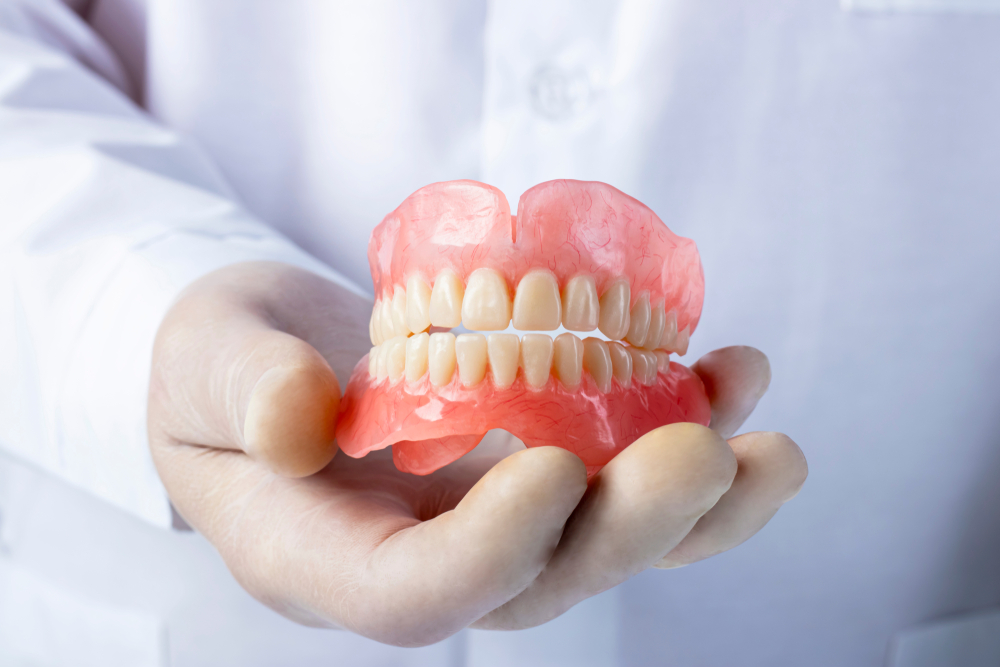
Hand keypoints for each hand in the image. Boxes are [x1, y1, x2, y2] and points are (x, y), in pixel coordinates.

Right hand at [149, 262, 806, 645]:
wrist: (267, 357)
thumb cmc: (219, 362)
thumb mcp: (203, 359)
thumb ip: (239, 388)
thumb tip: (299, 415)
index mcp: (321, 556)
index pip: (412, 595)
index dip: (492, 550)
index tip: (555, 467)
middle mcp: (417, 557)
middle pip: (536, 582)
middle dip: (629, 529)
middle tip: (702, 451)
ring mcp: (482, 521)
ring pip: (600, 546)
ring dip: (698, 507)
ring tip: (774, 448)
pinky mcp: (527, 472)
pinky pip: (616, 480)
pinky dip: (685, 436)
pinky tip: (732, 379)